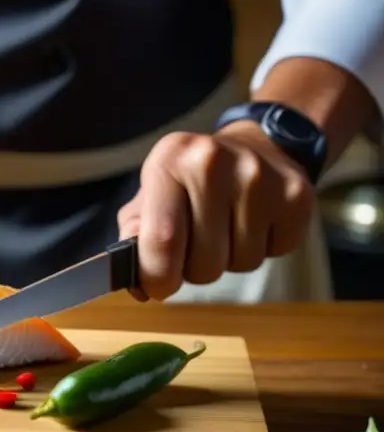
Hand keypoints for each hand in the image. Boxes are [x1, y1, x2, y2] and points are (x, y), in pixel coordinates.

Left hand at [117, 121, 314, 300]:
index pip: (162, 240)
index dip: (158, 277)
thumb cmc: (190, 183)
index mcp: (169, 159)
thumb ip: (134, 240)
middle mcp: (213, 161)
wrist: (255, 145)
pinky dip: (263, 249)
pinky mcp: (296, 194)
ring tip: (226, 228)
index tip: (158, 286)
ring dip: (229, 260)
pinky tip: (254, 222)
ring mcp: (260, 176)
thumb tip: (138, 286)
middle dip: (195, 269)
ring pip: (240, 263)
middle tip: (197, 244)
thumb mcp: (149, 199)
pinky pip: (274, 253)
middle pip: (203, 262)